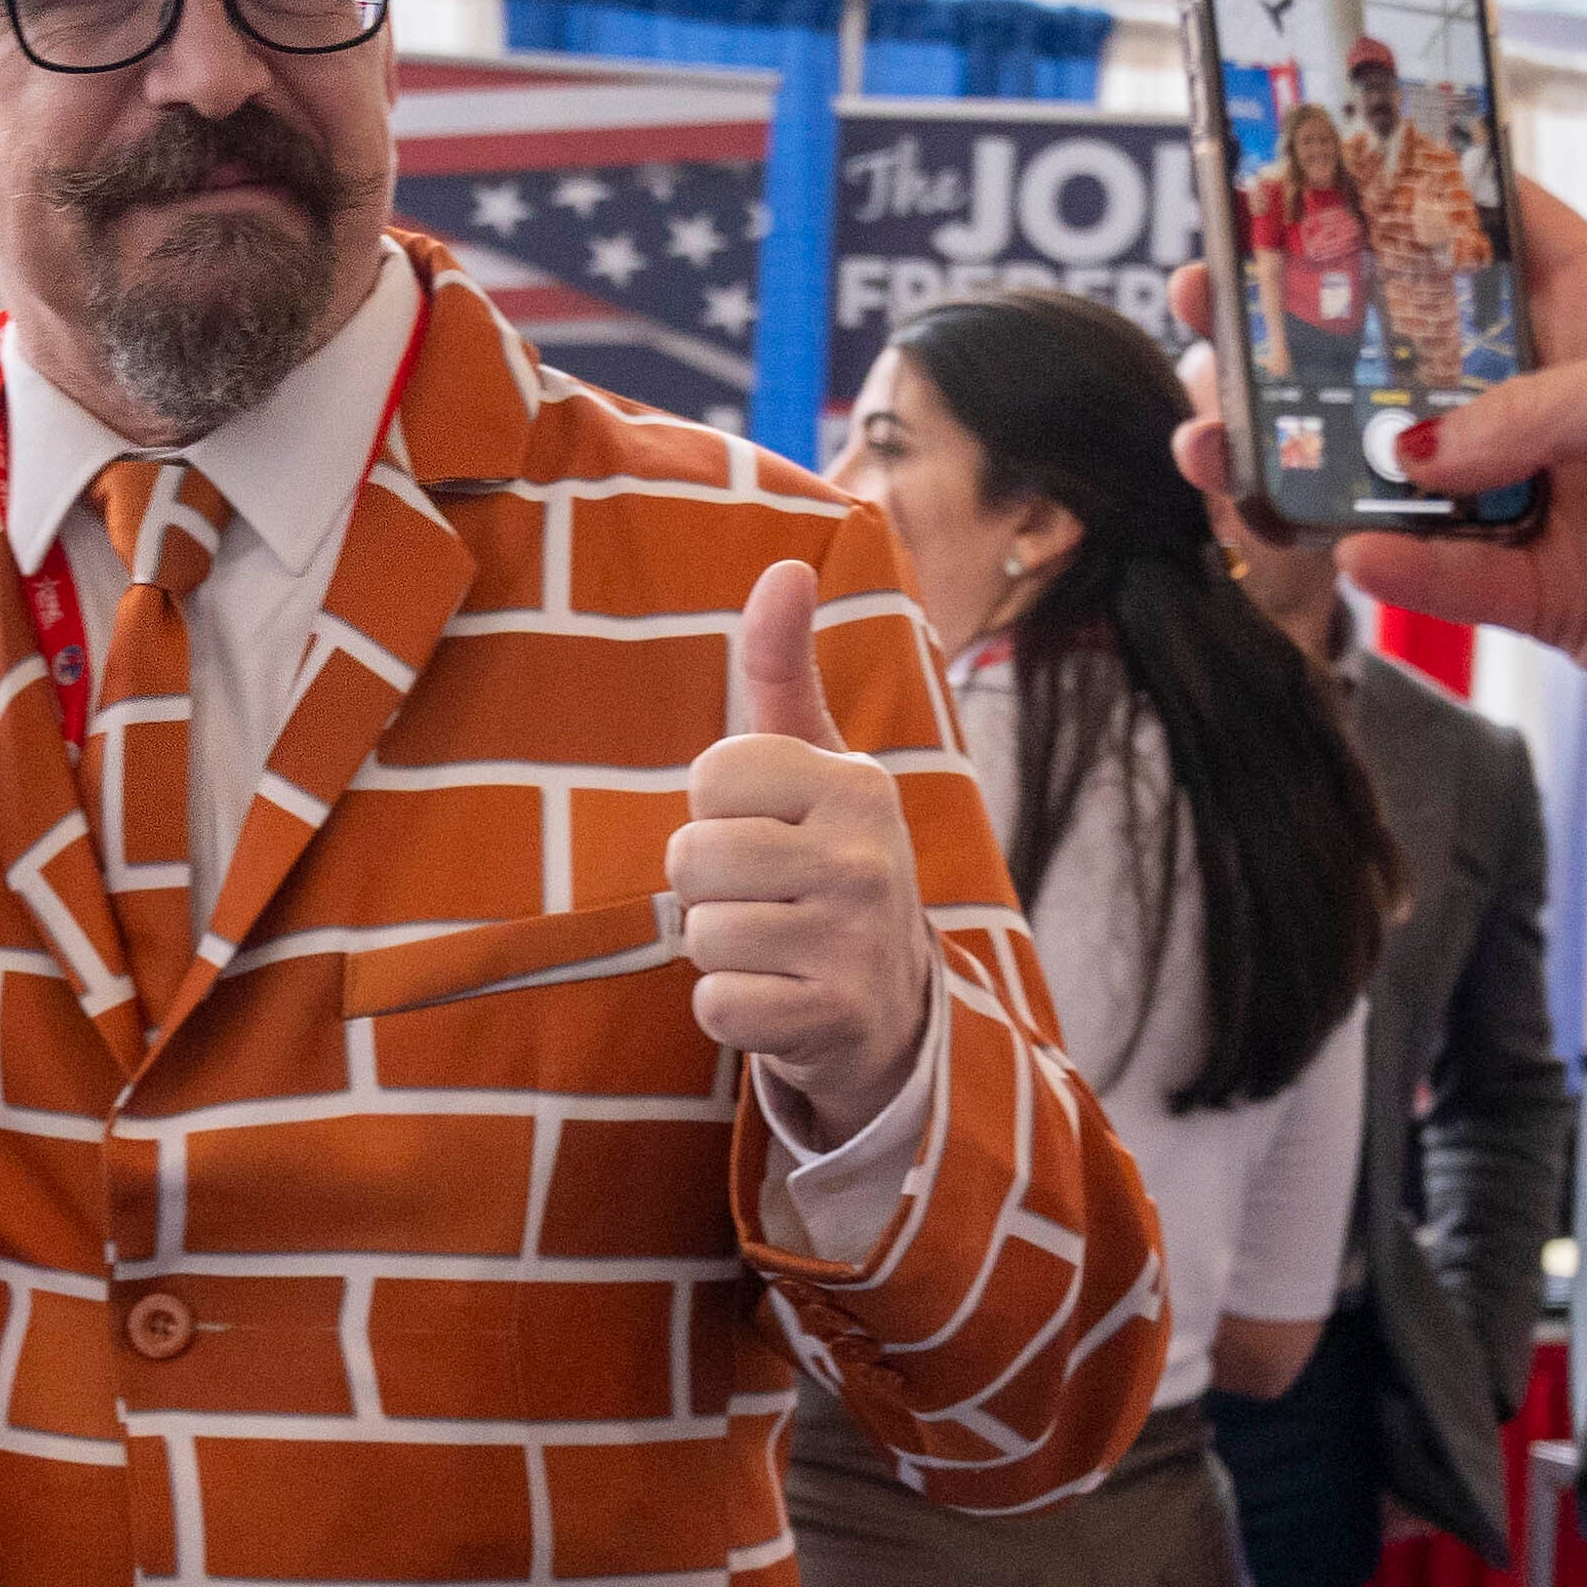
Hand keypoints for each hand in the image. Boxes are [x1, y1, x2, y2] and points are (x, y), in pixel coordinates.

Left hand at [672, 564, 934, 1139]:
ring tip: (774, 947)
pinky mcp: (834, 1019)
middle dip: (709, 886)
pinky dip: (731, 1010)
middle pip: (694, 857)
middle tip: (764, 899)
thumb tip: (784, 566)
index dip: (717, 810)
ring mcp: (855, 943)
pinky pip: (716, 1006)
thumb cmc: (827, 865)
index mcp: (857, 783)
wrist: (892, 1009)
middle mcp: (867, 858)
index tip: (766, 831)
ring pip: (701, 934)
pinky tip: (778, 998)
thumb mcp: (814, 765)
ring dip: (720, 950)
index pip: (711, 776)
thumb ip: (781, 670)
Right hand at [1166, 210, 1586, 751]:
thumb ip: (1546, 406)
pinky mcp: (1554, 600)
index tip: (1284, 173)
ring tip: (1218, 436)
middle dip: (1298, 334)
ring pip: (1392, 472)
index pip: (1472, 229)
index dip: (1383, 197)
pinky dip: (1389, 565)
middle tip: (1204, 310)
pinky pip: (1445, 578)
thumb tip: (1411, 450)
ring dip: (1303, 455)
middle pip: (1398, 354)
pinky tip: (1338, 545)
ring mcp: (1548, 499)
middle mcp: (1558, 399)